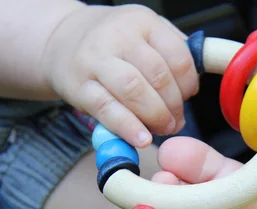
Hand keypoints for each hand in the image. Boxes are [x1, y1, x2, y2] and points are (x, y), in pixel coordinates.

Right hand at [41, 4, 198, 147]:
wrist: (61, 40)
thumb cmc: (112, 42)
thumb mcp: (144, 32)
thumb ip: (172, 51)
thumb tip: (195, 83)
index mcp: (142, 21)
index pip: (178, 56)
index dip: (188, 84)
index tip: (188, 97)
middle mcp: (117, 36)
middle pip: (158, 76)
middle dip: (173, 105)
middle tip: (176, 121)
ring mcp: (95, 60)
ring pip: (134, 91)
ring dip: (155, 116)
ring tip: (162, 129)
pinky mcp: (78, 86)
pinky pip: (107, 109)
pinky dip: (128, 127)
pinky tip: (141, 139)